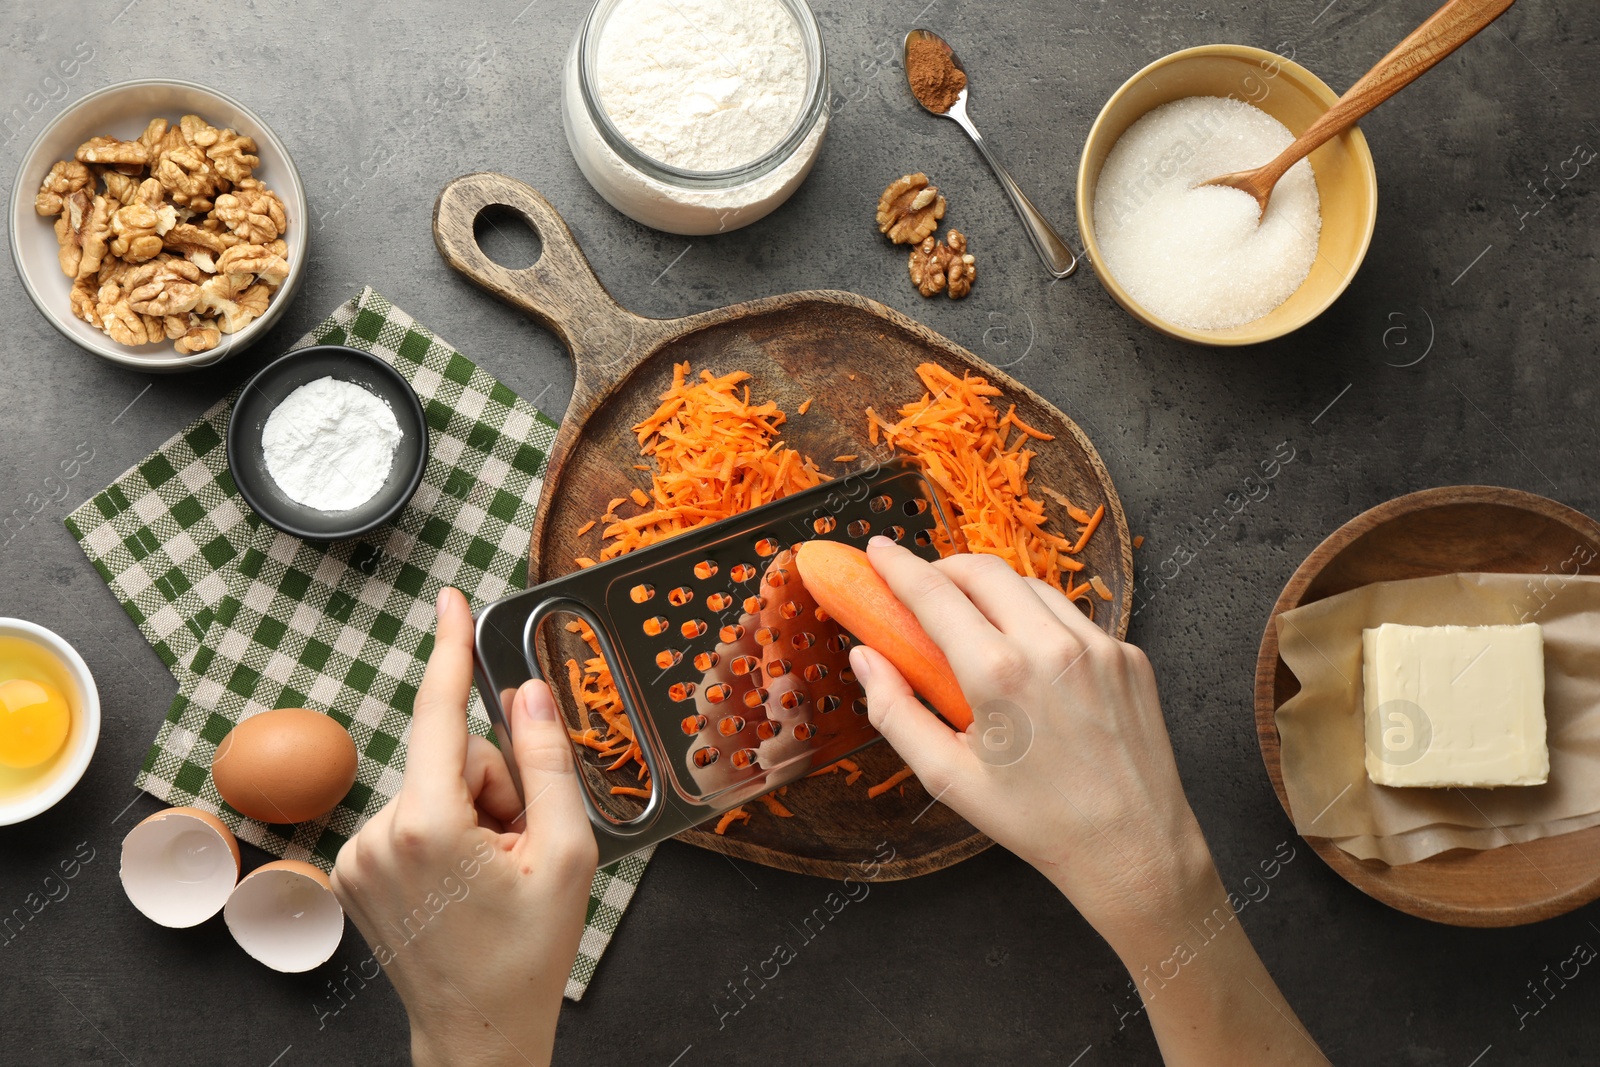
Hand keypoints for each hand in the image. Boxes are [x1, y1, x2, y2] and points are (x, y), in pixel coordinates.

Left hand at [330, 587, 597, 1066]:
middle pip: (454, 756)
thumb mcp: (566, 852)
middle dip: (497, 787)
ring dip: (473, 815)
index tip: (449, 599)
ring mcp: (358, 856)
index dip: (449, 650)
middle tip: (520, 849)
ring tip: (491, 875)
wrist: (478, 1031)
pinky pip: (412, 815)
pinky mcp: (353, 871)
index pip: (441, 714)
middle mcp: (378, 833)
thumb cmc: (526, 955)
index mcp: (429, 825)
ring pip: (435, 785)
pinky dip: (445, 835)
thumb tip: (529, 692)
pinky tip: (463, 881)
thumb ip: (548, 761)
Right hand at [848, 538, 1208, 941]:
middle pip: (984, 570)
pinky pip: (1073, 617)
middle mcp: (1051, 646)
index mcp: (999, 674)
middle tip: (922, 586)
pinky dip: (1039, 620)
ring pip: (1031, 586)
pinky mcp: (1129, 655)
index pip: (934, 593)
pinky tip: (1029, 656)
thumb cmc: (1035, 822)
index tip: (878, 548)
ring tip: (975, 622)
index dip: (898, 566)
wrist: (1132, 849)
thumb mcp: (948, 778)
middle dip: (945, 567)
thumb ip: (894, 711)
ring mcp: (1099, 645)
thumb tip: (864, 658)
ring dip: (994, 591)